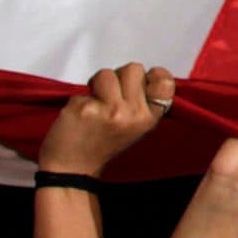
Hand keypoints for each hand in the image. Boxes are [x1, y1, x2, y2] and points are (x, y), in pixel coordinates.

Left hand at [38, 61, 177, 174]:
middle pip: (133, 68)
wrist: (73, 168)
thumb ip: (140, 102)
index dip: (151, 75)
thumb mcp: (133, 126)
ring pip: (106, 73)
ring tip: (93, 105)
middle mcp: (134, 114)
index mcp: (149, 118)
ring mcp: (111, 111)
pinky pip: (82, 90)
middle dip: (118, 77)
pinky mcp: (86, 109)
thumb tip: (140, 74)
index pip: (164, 83)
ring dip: (96, 84)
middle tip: (108, 98)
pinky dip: (78, 100)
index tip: (139, 83)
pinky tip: (78, 116)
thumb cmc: (101, 143)